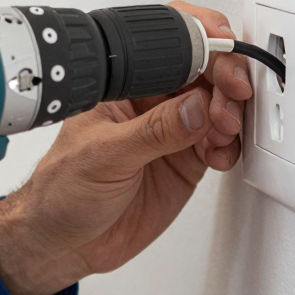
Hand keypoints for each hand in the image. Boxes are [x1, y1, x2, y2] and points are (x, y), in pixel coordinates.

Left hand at [0, 1, 250, 294]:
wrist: (63, 244)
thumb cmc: (62, 193)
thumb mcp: (104, 157)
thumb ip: (153, 132)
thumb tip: (194, 106)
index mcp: (124, 86)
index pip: (171, 52)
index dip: (205, 49)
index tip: (224, 64)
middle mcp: (151, 104)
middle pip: (204, 74)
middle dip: (225, 81)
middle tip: (232, 98)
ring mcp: (171, 132)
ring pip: (217, 107)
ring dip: (230, 114)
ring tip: (222, 132)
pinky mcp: (185, 162)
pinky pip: (220, 143)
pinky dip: (229, 145)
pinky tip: (219, 155)